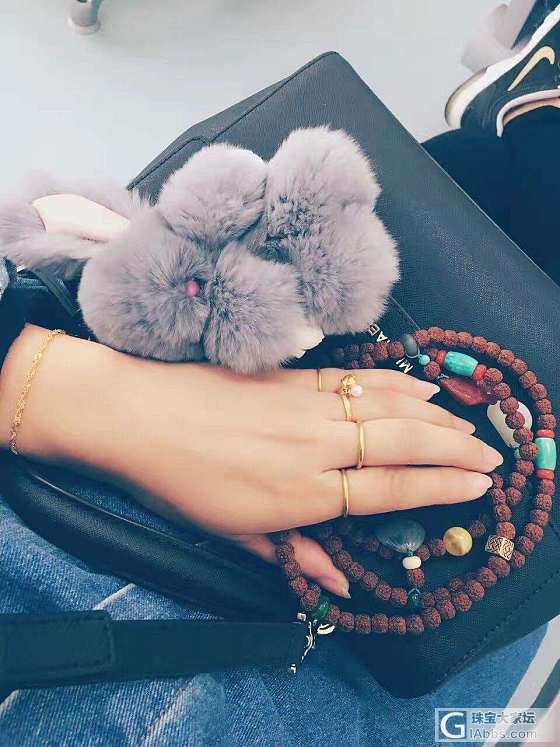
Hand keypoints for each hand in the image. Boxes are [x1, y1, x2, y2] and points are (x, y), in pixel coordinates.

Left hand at [0, 327, 502, 598]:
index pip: (389, 490)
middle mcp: (314, 446)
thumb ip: (293, 554)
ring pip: (386, 408)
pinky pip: (356, 379)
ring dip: (434, 415)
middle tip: (489, 453)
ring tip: (466, 422)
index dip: (440, 488)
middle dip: (453, 449)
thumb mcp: (234, 533)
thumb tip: (339, 580)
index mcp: (301, 492)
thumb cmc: (180, 482)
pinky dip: (394, 382)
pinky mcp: (292, 377)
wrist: (137, 415)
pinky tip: (419, 385)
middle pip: (400, 443)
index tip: (477, 484)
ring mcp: (305, 405)